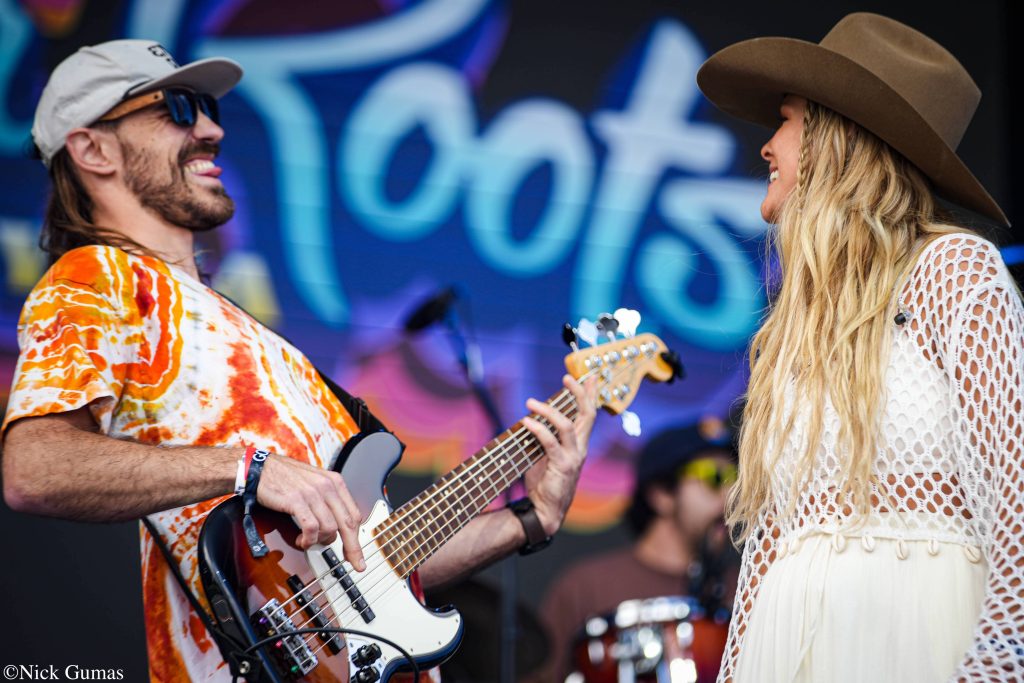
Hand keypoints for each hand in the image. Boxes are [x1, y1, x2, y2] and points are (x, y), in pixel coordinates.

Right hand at [256, 454, 366, 570]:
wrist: (259, 468)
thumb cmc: (284, 477)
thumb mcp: (315, 483)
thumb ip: (328, 500)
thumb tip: (338, 525)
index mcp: (335, 482)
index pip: (354, 514)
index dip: (357, 538)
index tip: (357, 553)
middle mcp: (327, 486)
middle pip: (348, 524)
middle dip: (352, 548)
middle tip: (355, 564)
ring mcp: (312, 493)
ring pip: (329, 528)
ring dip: (319, 541)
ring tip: (308, 541)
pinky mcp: (296, 500)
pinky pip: (311, 528)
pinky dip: (307, 539)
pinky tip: (300, 539)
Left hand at [521, 375, 597, 535]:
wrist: (544, 511)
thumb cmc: (544, 482)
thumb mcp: (544, 454)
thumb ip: (543, 437)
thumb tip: (531, 418)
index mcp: (579, 444)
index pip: (588, 414)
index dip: (590, 394)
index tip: (589, 376)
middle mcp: (580, 448)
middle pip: (586, 414)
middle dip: (579, 393)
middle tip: (568, 377)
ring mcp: (573, 457)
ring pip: (567, 425)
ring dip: (549, 410)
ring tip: (530, 402)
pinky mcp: (562, 466)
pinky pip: (550, 443)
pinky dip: (538, 430)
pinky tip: (527, 421)